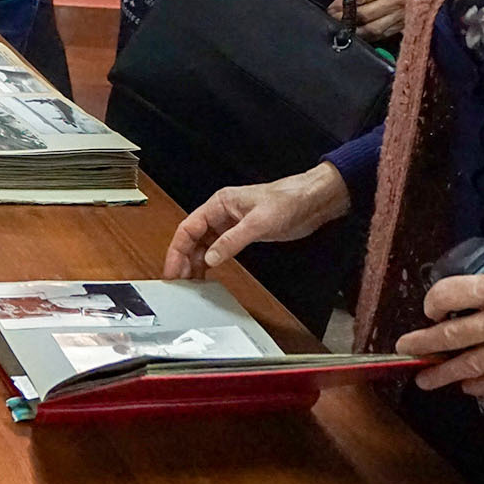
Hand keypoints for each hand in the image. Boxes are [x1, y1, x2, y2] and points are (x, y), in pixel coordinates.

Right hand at [162, 163, 349, 278]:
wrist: (311, 201)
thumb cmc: (287, 200)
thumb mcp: (258, 223)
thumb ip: (232, 241)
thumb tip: (209, 259)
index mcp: (219, 204)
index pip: (188, 227)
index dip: (177, 249)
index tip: (173, 269)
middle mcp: (221, 213)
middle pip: (192, 238)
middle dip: (182, 259)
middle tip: (177, 282)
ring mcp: (230, 224)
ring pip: (203, 245)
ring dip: (195, 263)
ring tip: (189, 283)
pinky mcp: (241, 234)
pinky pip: (218, 248)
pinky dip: (210, 261)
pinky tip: (207, 274)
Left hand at [330, 0, 424, 40]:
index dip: (343, 3)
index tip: (332, 6)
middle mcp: (396, 0)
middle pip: (364, 14)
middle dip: (345, 17)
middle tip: (333, 18)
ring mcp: (404, 14)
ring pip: (374, 28)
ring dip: (357, 30)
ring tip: (345, 28)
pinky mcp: (411, 22)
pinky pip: (388, 33)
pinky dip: (374, 35)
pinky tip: (364, 33)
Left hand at [397, 250, 483, 395]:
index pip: (448, 296)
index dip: (433, 302)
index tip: (431, 306)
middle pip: (450, 337)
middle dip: (421, 344)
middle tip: (403, 349)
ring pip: (470, 367)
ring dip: (443, 374)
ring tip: (424, 379)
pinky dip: (480, 387)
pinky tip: (468, 387)